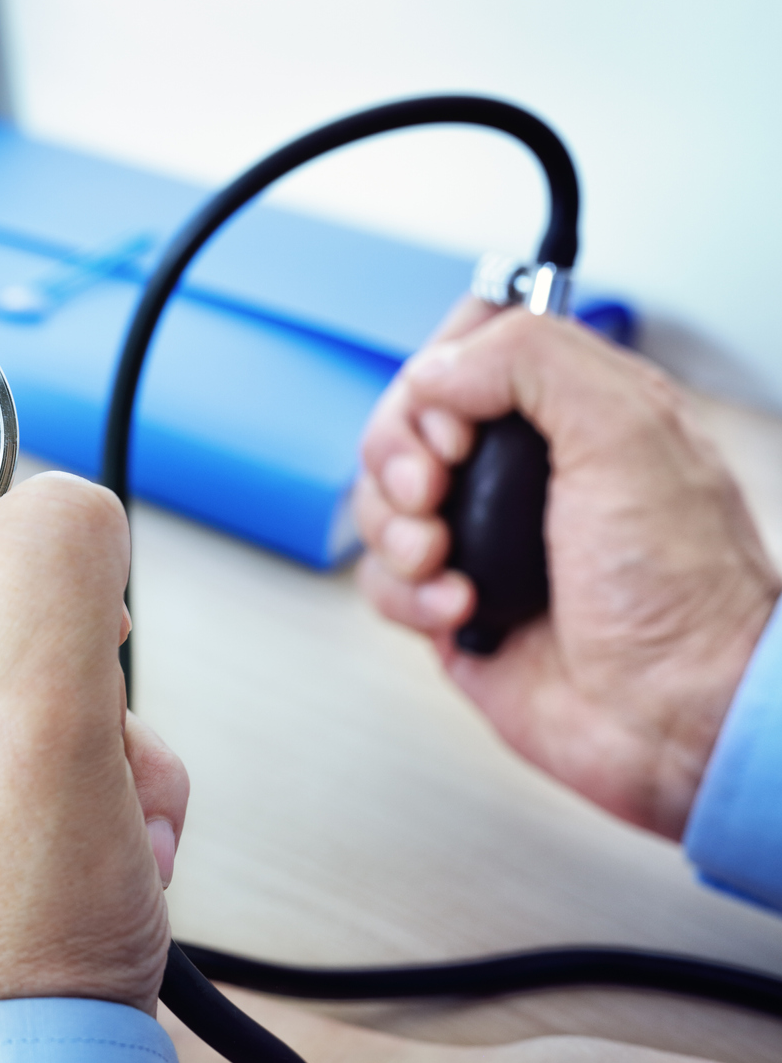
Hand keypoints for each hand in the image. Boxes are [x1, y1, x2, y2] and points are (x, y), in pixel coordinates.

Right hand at [355, 298, 778, 836]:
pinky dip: (409, 595)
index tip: (461, 422)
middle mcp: (525, 472)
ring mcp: (484, 540)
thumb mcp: (628, 431)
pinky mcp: (453, 607)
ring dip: (399, 531)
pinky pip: (383, 581)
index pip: (468, 349)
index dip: (440, 376)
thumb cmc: (682, 589)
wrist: (676, 714)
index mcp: (575, 411)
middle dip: (399, 458)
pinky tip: (464, 610)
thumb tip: (438, 369)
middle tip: (436, 490)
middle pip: (404, 425)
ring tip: (447, 560)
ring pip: (380, 503)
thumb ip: (531, 360)